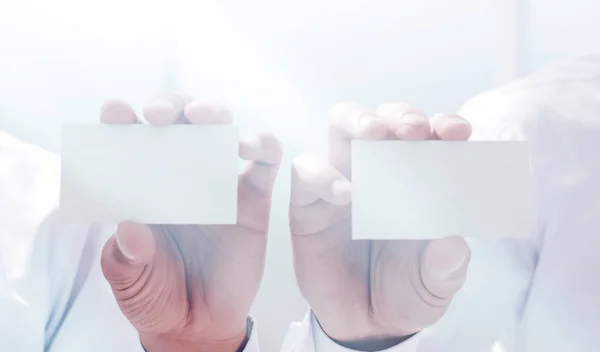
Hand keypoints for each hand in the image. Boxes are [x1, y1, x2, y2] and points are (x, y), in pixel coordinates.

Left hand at [99, 92, 281, 351]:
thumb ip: (126, 256)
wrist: (198, 325)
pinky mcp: (254, 198)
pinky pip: (265, 162)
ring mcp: (219, 183)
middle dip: (169, 106)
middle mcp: (181, 176)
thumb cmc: (155, 295)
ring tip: (202, 115)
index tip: (115, 112)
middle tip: (159, 115)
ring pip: (221, 129)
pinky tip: (249, 145)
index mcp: (143, 186)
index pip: (130, 143)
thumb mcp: (130, 279)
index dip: (122, 122)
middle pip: (179, 122)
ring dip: (213, 111)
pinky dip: (262, 144)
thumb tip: (131, 227)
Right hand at [290, 102, 471, 348]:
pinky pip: (305, 169)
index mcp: (419, 181)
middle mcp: (381, 171)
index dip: (444, 126)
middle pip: (384, 118)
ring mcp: (342, 180)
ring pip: (341, 126)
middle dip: (400, 114)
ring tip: (375, 135)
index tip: (457, 132)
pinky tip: (345, 194)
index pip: (432, 138)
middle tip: (413, 130)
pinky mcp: (309, 202)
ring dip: (358, 120)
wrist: (366, 325)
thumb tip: (452, 240)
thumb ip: (446, 265)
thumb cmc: (406, 292)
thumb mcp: (436, 284)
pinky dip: (322, 173)